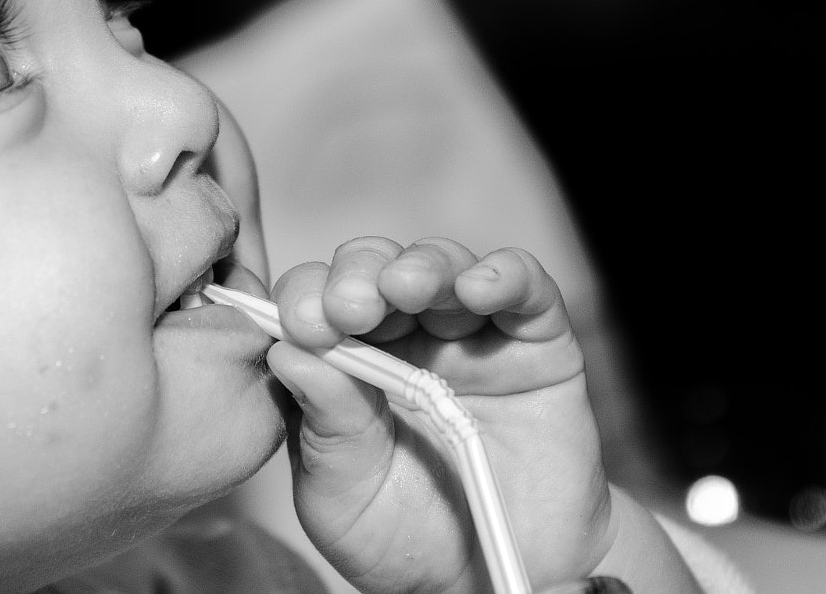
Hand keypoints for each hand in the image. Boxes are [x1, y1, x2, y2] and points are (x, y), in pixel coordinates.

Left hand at [268, 237, 616, 593]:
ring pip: (442, 263)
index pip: (314, 303)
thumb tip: (289, 354)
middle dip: (357, 274)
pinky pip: (527, 285)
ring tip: (406, 288)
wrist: (501, 576)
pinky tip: (479, 289)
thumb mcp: (345, 497)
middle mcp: (404, 335)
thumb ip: (323, 429)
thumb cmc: (411, 536)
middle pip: (373, 268)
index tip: (302, 324)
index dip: (304, 298)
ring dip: (421, 265)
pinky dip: (504, 274)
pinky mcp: (536, 338)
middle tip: (350, 306)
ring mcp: (470, 331)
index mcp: (345, 364)